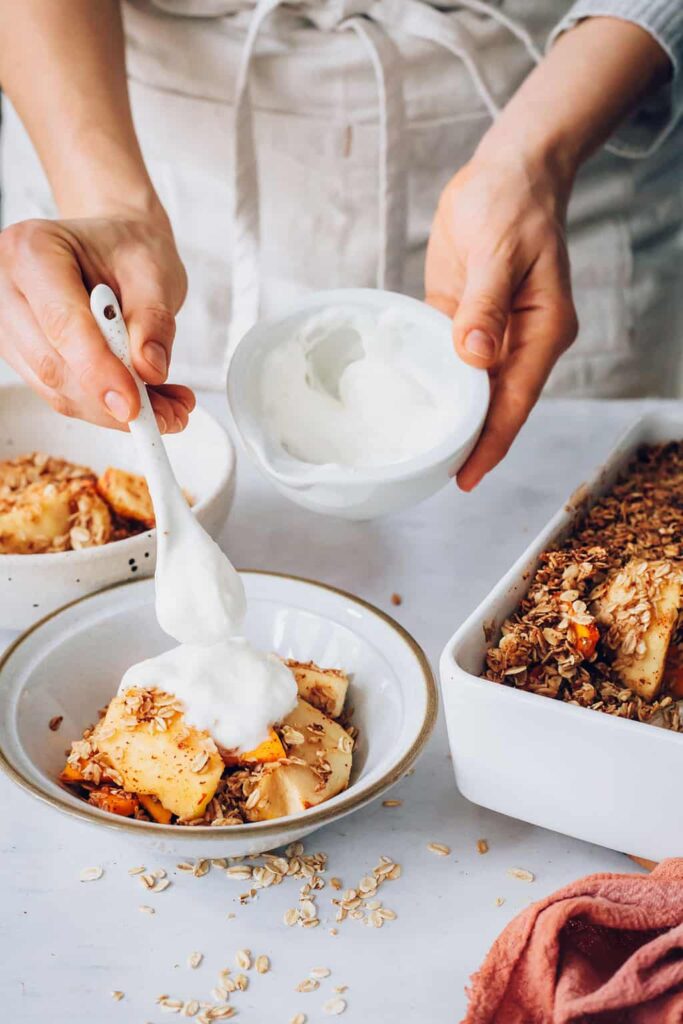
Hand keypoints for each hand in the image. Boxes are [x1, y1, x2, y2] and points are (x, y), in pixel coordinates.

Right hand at [0, 213, 193, 430]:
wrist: (114, 249)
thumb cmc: (128, 249)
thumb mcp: (154, 271)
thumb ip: (153, 319)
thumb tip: (149, 369)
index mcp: (33, 251)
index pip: (62, 323)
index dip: (98, 370)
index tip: (133, 405)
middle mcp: (8, 288)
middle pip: (54, 366)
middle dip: (113, 401)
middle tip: (171, 414)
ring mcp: (10, 325)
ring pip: (56, 389)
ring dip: (114, 411)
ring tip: (168, 407)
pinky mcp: (23, 355)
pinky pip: (61, 393)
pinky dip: (106, 406)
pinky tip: (146, 400)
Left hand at [426, 146, 576, 490]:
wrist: (505, 172)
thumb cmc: (512, 202)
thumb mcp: (500, 250)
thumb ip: (485, 306)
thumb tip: (475, 356)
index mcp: (542, 329)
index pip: (515, 399)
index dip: (491, 441)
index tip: (466, 476)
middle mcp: (520, 340)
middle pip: (495, 404)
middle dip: (470, 442)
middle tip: (433, 477)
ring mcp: (492, 333)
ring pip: (471, 389)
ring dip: (450, 418)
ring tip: (420, 455)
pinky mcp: (464, 320)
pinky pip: (448, 361)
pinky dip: (433, 383)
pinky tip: (412, 406)